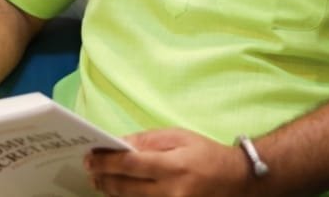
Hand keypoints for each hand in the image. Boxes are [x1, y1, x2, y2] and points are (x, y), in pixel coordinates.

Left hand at [84, 128, 252, 196]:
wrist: (238, 179)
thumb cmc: (206, 154)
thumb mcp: (179, 137)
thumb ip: (148, 141)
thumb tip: (119, 144)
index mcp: (173, 166)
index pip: (130, 165)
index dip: (106, 162)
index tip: (90, 158)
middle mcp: (172, 191)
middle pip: (127, 188)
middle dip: (104, 178)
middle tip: (90, 170)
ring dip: (112, 191)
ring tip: (100, 181)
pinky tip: (119, 192)